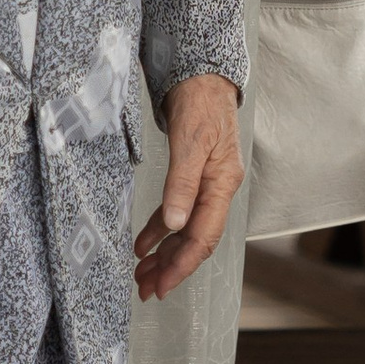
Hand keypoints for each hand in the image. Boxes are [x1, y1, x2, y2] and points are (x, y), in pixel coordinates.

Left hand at [136, 72, 243, 300]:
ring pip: (185, 230)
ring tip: (142, 274)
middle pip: (196, 240)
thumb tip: (175, 224)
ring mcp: (206, 184)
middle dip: (171, 267)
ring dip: (165, 254)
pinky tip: (145, 244)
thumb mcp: (189, 140)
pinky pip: (177, 212)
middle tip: (146, 289)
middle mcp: (217, 189)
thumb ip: (182, 183)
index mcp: (222, 184)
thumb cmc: (200, 102)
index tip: (162, 286)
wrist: (201, 74)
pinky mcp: (193, 176)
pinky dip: (161, 230)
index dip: (183, 265)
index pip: (203, 237)